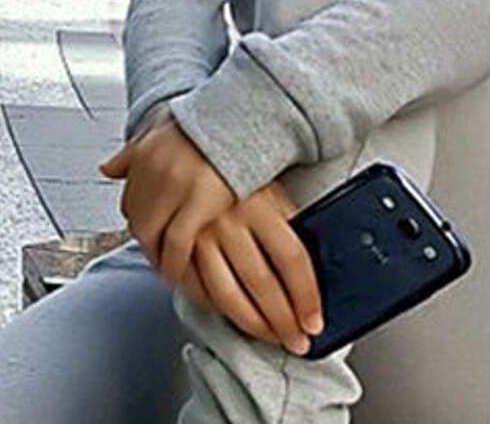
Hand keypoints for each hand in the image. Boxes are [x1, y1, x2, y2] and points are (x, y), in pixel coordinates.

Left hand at [97, 118, 236, 292]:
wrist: (244, 117)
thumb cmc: (209, 128)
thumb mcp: (162, 131)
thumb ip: (133, 153)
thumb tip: (106, 169)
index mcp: (144, 157)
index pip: (130, 203)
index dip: (138, 225)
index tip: (147, 240)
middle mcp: (153, 172)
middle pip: (139, 223)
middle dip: (146, 247)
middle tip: (158, 264)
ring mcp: (175, 188)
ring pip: (153, 236)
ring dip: (158, 260)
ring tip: (170, 276)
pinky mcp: (198, 203)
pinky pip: (177, 244)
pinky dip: (175, 264)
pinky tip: (182, 277)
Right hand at [181, 181, 323, 354]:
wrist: (188, 148)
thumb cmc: (234, 171)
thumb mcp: (269, 188)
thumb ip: (287, 223)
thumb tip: (311, 269)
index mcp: (259, 204)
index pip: (293, 260)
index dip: (306, 297)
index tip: (314, 322)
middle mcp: (228, 219)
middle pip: (262, 283)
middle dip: (282, 321)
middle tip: (295, 340)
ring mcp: (199, 232)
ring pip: (226, 293)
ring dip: (250, 323)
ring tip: (267, 336)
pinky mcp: (176, 242)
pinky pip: (193, 285)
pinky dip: (211, 306)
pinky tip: (228, 313)